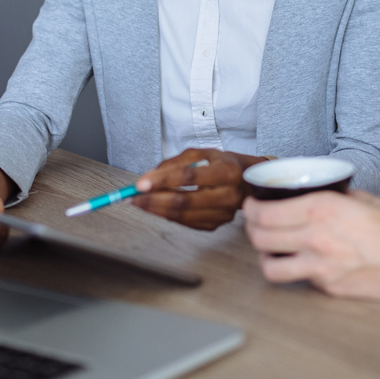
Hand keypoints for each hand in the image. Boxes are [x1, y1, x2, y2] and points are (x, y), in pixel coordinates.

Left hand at [132, 147, 263, 230]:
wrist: (247, 182)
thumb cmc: (222, 164)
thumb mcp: (202, 153)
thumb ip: (175, 162)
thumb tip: (148, 177)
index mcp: (227, 172)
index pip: (189, 177)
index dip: (163, 180)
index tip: (140, 183)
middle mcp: (228, 195)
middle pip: (184, 202)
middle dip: (153, 200)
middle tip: (132, 197)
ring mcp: (224, 214)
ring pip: (182, 216)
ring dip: (156, 210)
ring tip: (138, 203)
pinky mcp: (217, 224)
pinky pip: (186, 223)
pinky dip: (167, 216)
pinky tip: (155, 208)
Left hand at [243, 190, 379, 301]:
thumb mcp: (369, 199)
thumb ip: (341, 198)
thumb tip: (328, 196)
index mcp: (323, 209)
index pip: (267, 212)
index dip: (252, 208)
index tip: (251, 205)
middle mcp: (316, 238)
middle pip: (260, 237)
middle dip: (251, 229)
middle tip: (254, 224)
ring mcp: (320, 267)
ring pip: (270, 265)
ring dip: (264, 256)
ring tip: (269, 250)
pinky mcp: (329, 288)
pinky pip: (299, 279)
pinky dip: (294, 271)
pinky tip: (300, 264)